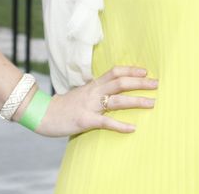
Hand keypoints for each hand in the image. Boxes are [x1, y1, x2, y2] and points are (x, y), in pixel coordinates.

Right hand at [33, 66, 156, 136]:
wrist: (42, 114)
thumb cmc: (64, 106)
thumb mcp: (81, 93)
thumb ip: (95, 91)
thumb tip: (111, 91)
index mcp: (93, 85)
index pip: (115, 72)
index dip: (131, 70)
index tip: (145, 71)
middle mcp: (93, 92)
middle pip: (120, 82)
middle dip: (140, 83)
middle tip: (157, 84)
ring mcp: (90, 106)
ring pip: (117, 100)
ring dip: (136, 101)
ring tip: (152, 103)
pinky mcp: (85, 120)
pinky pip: (105, 122)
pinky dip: (120, 125)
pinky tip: (132, 128)